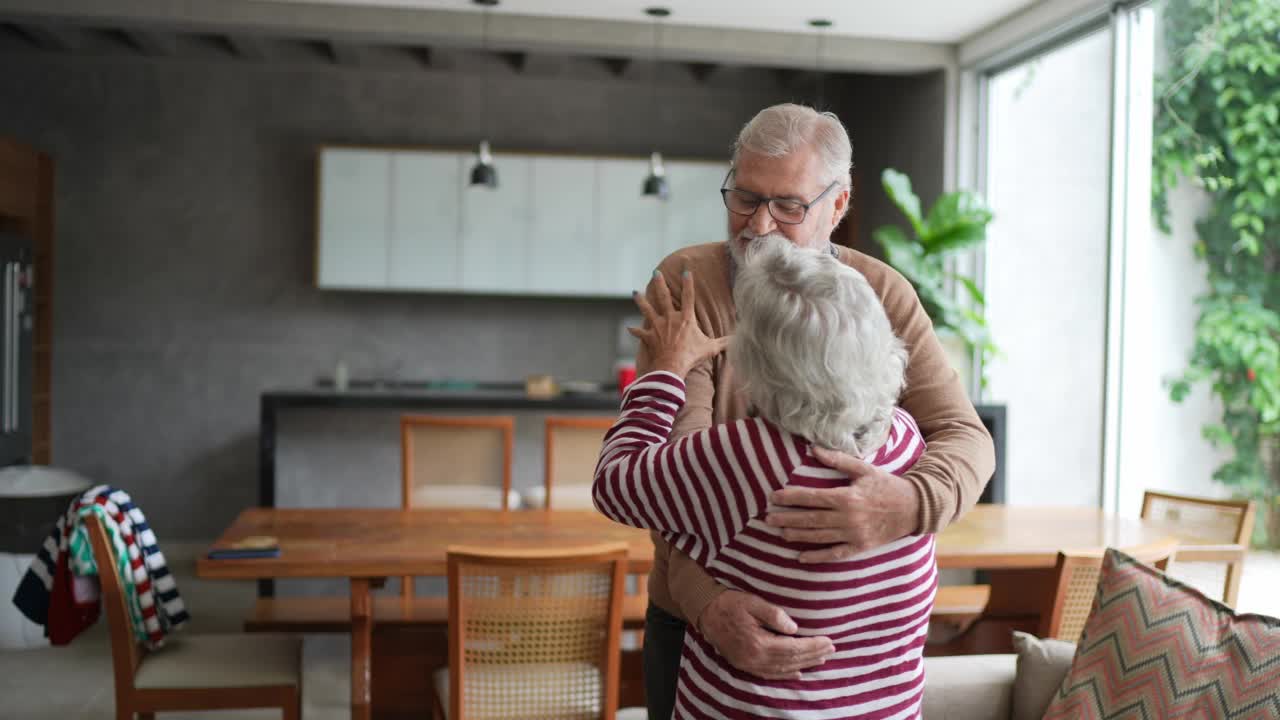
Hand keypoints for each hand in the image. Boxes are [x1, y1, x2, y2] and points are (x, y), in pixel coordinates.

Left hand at [629, 270, 728, 377]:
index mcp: (686, 318)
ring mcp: (658, 327)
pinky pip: (641, 333)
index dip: (688, 283)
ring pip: (647, 310)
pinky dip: (635, 331)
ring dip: (641, 300)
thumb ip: (724, 342)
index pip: (688, 296)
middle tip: (655, 272)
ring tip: (635, 292)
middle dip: (660, 283)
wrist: (672, 366)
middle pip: (664, 297)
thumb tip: (738, 339)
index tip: (685, 271)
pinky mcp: (649, 337)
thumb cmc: (691, 357)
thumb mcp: (710, 348)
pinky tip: (629, 328)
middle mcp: (670, 318)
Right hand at [696, 590, 834, 679]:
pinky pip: (769, 674)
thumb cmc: (730, 604)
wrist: (705, 612)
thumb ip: (774, 615)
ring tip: (820, 659)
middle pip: (791, 661)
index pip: (793, 648)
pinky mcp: (744, 665)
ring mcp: (749, 664)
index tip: (829, 641)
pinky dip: (785, 674)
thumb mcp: (753, 602)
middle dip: (813, 655)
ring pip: (782, 669)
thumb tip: (794, 628)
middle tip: (831, 650)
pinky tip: (797, 672)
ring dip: (804, 665)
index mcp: (758, 642)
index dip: (813, 646)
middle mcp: (755, 658)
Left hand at [766, 446, 919, 562]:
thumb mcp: (864, 469)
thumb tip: (813, 449)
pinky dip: (818, 557)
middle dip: (787, 519)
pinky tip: (802, 557)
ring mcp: (854, 534)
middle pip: (811, 519)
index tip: (773, 497)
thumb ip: (838, 460)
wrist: (914, 507)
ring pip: (819, 537)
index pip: (812, 498)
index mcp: (847, 497)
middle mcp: (848, 518)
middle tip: (767, 518)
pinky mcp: (861, 547)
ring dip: (798, 536)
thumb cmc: (888, 485)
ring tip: (780, 533)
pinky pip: (835, 554)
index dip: (790, 498)